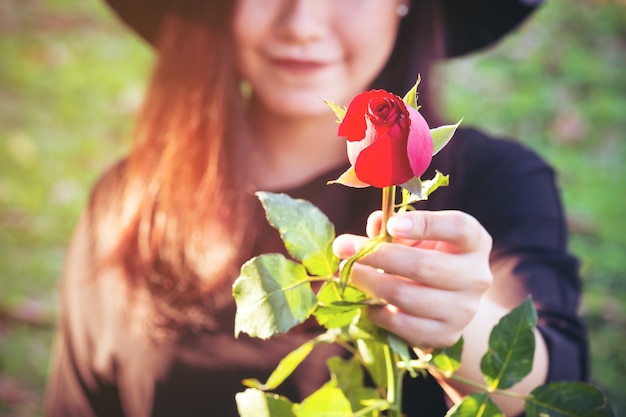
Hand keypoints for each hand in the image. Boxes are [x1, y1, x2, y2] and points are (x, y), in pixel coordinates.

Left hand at [332, 210, 492, 348]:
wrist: (447, 302)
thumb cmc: (426, 256)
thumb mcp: (415, 236)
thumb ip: (395, 226)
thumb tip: (377, 223)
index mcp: (474, 242)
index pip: (458, 227)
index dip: (425, 224)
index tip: (392, 223)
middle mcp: (476, 276)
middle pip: (423, 266)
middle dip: (377, 256)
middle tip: (344, 248)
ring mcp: (464, 310)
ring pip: (408, 296)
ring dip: (370, 283)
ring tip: (347, 273)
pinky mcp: (446, 335)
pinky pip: (404, 326)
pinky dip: (378, 313)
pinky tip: (365, 303)